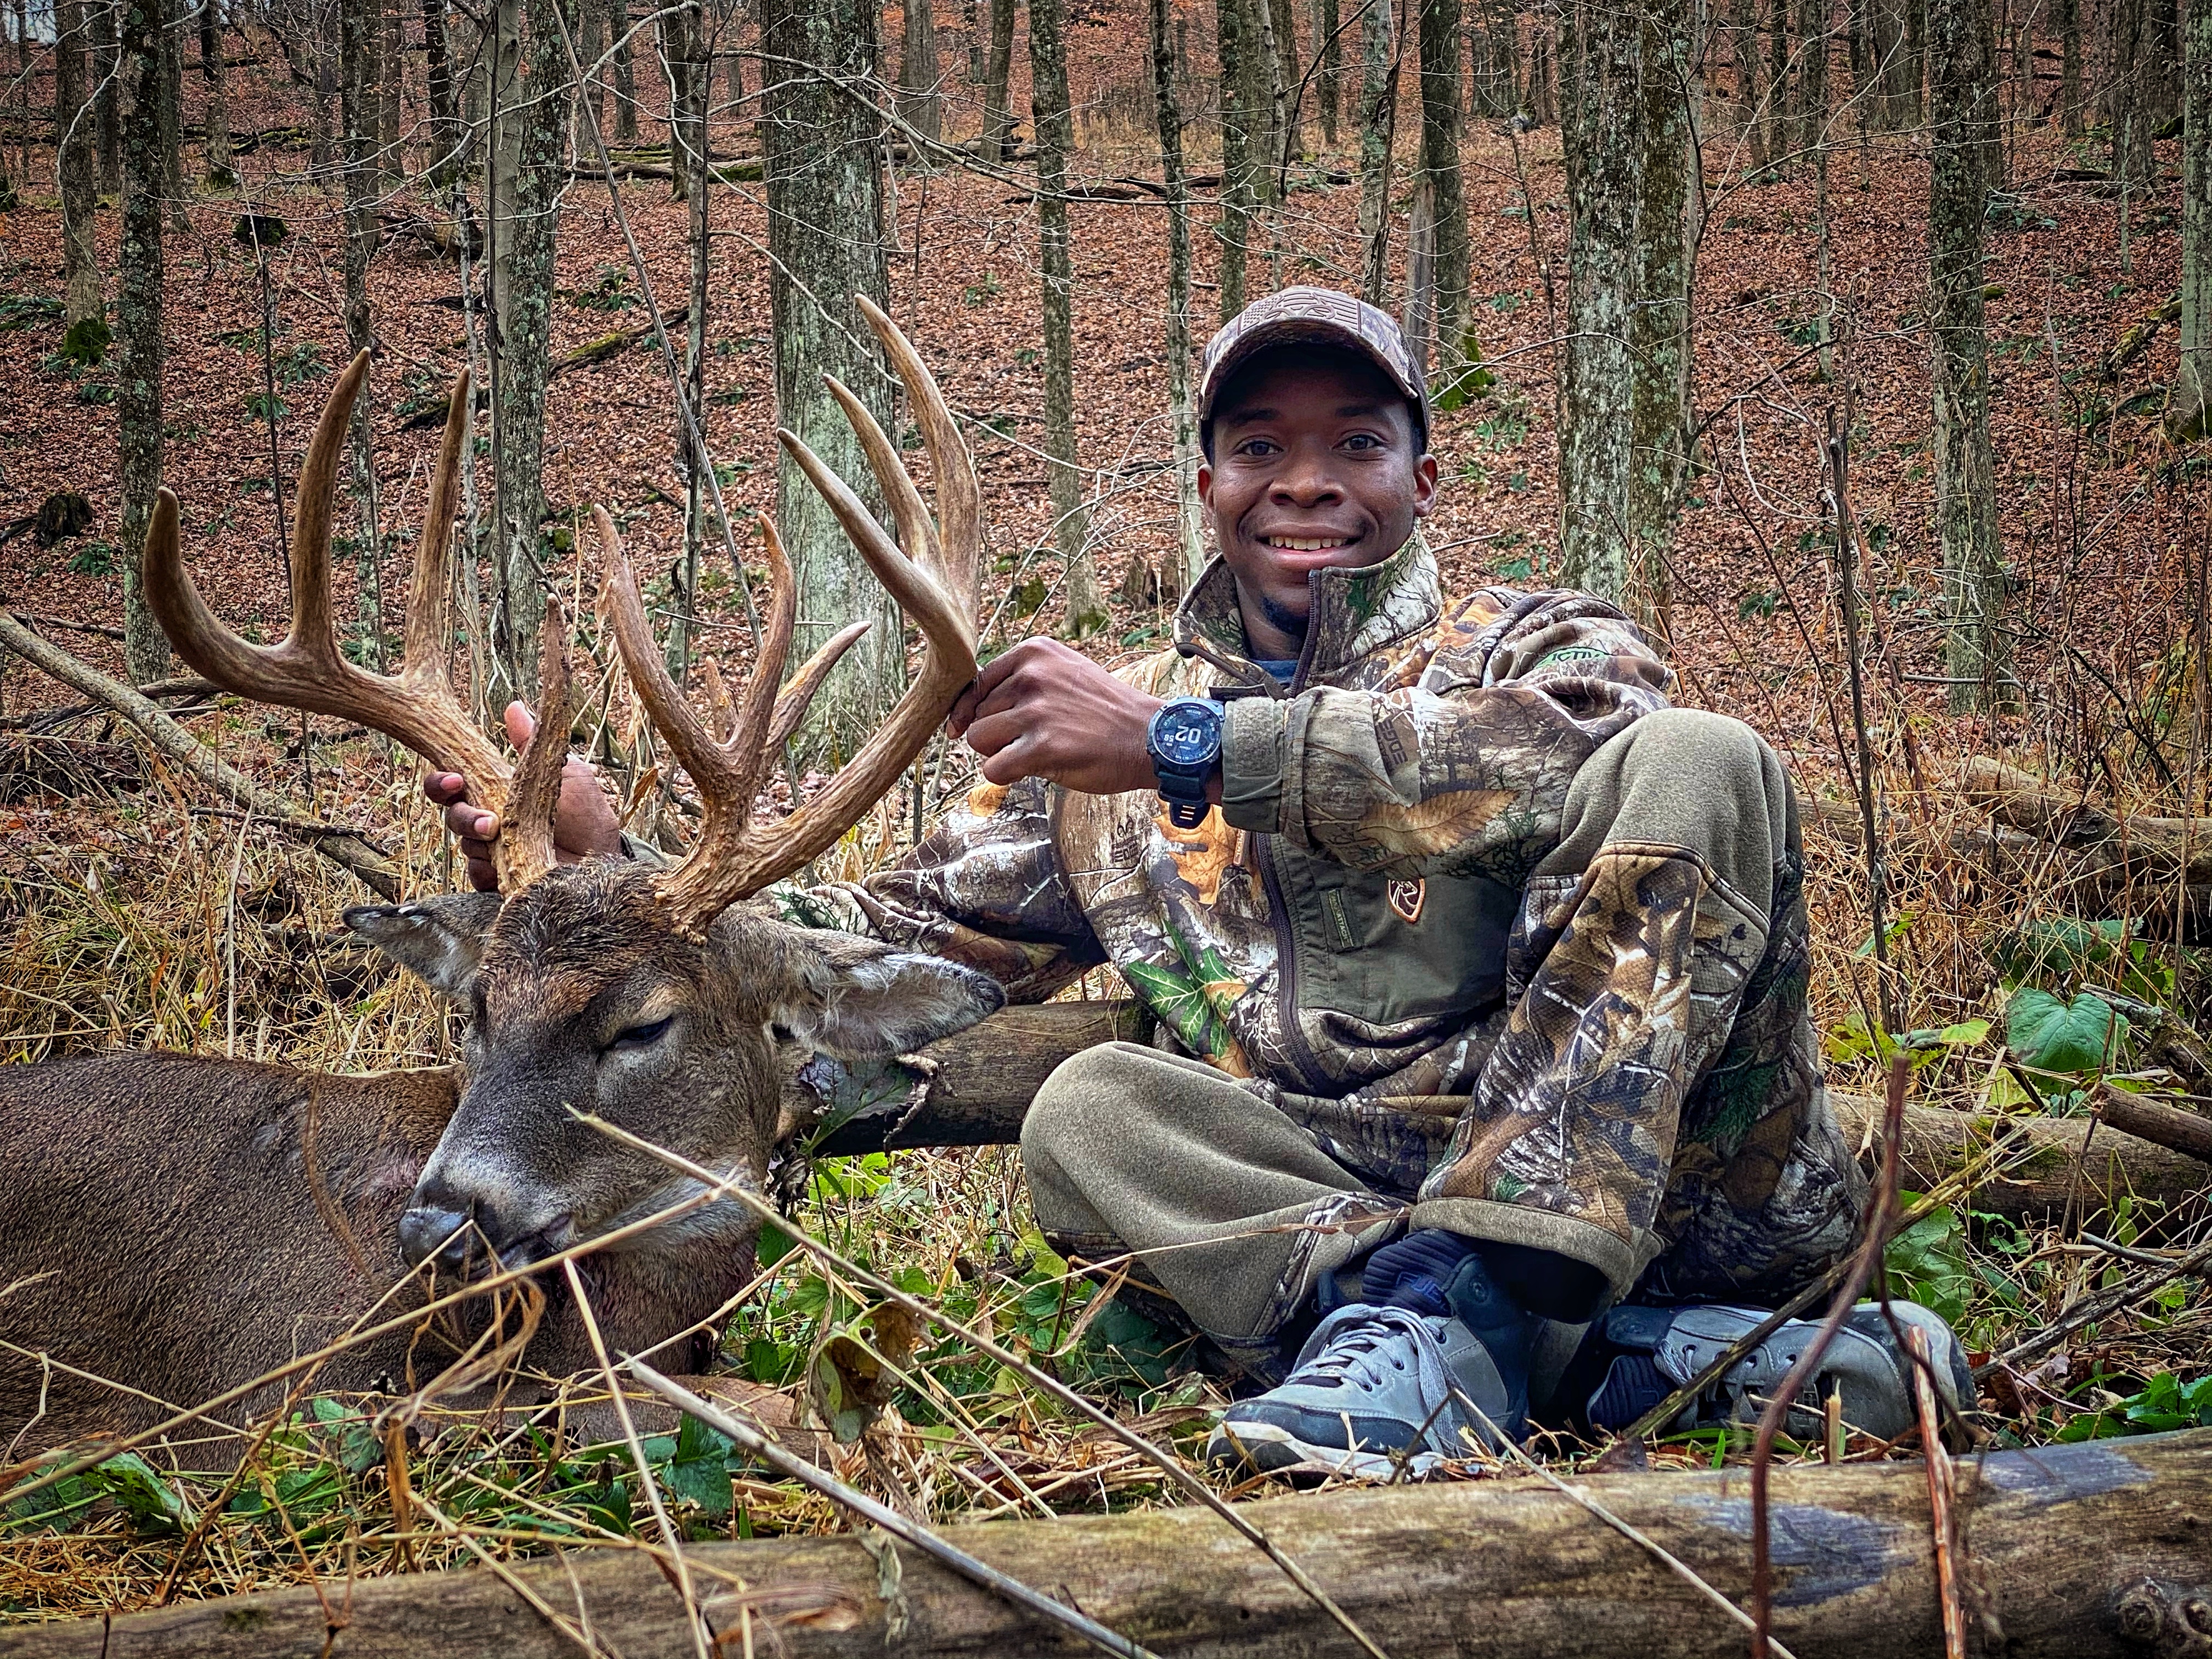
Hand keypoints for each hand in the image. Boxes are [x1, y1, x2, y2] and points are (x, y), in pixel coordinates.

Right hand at [423, 702, 624, 891]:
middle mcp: (486, 819)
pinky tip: (503, 866)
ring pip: (463, 844)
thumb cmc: (586, 815)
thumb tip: (514, 705)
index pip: (453, 782)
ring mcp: (488, 851)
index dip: (443, 779)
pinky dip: (486, 869)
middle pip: (451, 813)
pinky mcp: (494, 879)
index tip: (454, 779)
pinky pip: (475, 874)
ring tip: (503, 837)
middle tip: (486, 819)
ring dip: (479, 840)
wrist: (602, 862)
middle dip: (461, 814)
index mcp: (495, 790)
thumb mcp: (564, 773)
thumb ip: (532, 742)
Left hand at [948, 637, 1174, 796]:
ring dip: (1001, 753)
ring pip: (979, 740)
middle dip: (997, 732)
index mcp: (1035, 653)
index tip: (970, 726)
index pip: (977, 683)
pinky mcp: (1042, 747)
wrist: (1149, 738)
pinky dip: (1006, 775)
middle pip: (977, 714)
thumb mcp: (1064, 674)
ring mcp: (1037, 711)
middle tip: (1035, 738)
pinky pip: (992, 769)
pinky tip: (1034, 768)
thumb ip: (1021, 682)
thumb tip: (966, 710)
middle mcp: (1032, 676)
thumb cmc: (1105, 712)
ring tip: (1037, 751)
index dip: (972, 710)